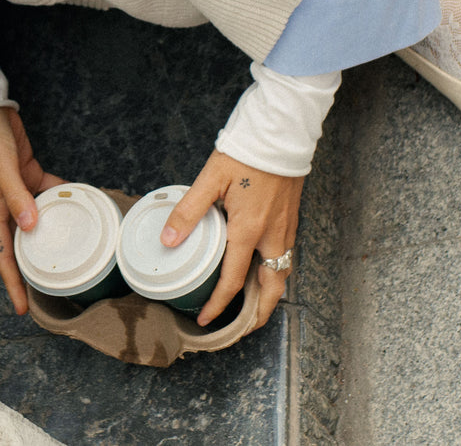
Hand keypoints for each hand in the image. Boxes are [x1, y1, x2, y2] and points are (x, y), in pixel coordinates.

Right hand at [0, 107, 65, 314]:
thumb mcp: (1, 167)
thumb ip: (16, 196)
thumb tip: (30, 226)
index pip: (2, 256)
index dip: (12, 283)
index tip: (22, 308)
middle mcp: (4, 205)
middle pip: (20, 245)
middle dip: (33, 267)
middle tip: (52, 287)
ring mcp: (17, 190)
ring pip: (36, 219)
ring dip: (53, 230)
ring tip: (74, 246)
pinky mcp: (27, 174)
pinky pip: (46, 192)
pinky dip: (60, 196)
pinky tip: (77, 199)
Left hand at [161, 150, 302, 328]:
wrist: (281, 132)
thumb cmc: (247, 152)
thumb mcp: (210, 179)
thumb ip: (189, 212)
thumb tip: (168, 241)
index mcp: (249, 229)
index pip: (234, 280)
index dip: (220, 304)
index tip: (207, 319)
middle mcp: (273, 234)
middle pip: (272, 287)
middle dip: (260, 313)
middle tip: (244, 328)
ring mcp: (286, 226)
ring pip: (283, 271)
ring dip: (271, 294)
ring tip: (256, 306)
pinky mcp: (292, 216)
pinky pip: (288, 254)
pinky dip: (278, 271)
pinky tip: (265, 267)